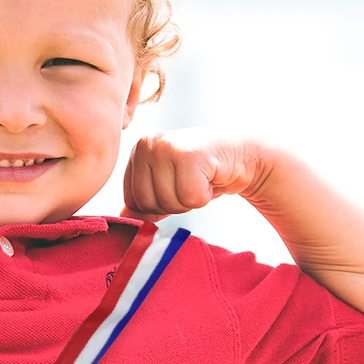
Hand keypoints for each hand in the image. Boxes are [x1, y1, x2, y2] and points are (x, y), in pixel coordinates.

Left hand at [121, 129, 269, 220]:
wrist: (241, 154)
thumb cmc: (202, 171)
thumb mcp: (167, 185)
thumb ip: (144, 201)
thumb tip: (122, 218)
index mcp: (138, 151)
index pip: (132, 201)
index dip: (157, 205)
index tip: (176, 186)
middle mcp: (148, 145)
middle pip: (148, 204)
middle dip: (174, 204)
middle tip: (191, 183)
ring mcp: (167, 148)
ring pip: (169, 202)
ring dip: (191, 199)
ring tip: (201, 179)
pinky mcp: (189, 156)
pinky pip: (190, 198)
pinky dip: (205, 196)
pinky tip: (211, 177)